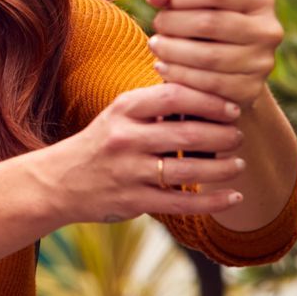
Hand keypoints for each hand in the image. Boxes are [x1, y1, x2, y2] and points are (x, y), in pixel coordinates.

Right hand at [45, 82, 248, 224]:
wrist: (57, 182)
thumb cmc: (99, 144)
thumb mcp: (117, 115)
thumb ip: (154, 105)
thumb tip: (205, 93)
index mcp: (123, 110)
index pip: (175, 97)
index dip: (210, 101)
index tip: (232, 108)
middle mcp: (125, 139)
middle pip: (188, 134)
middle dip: (224, 135)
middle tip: (238, 136)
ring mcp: (129, 172)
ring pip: (190, 169)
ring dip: (224, 167)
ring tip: (239, 163)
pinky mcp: (134, 201)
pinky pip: (183, 202)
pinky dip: (214, 201)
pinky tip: (234, 197)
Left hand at [146, 0, 283, 112]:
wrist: (225, 67)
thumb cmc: (201, 19)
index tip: (161, 2)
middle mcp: (268, 30)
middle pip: (210, 23)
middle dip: (173, 24)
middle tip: (157, 26)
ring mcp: (262, 62)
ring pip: (208, 56)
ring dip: (172, 51)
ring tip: (156, 45)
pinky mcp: (250, 89)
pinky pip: (209, 83)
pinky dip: (179, 75)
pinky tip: (164, 67)